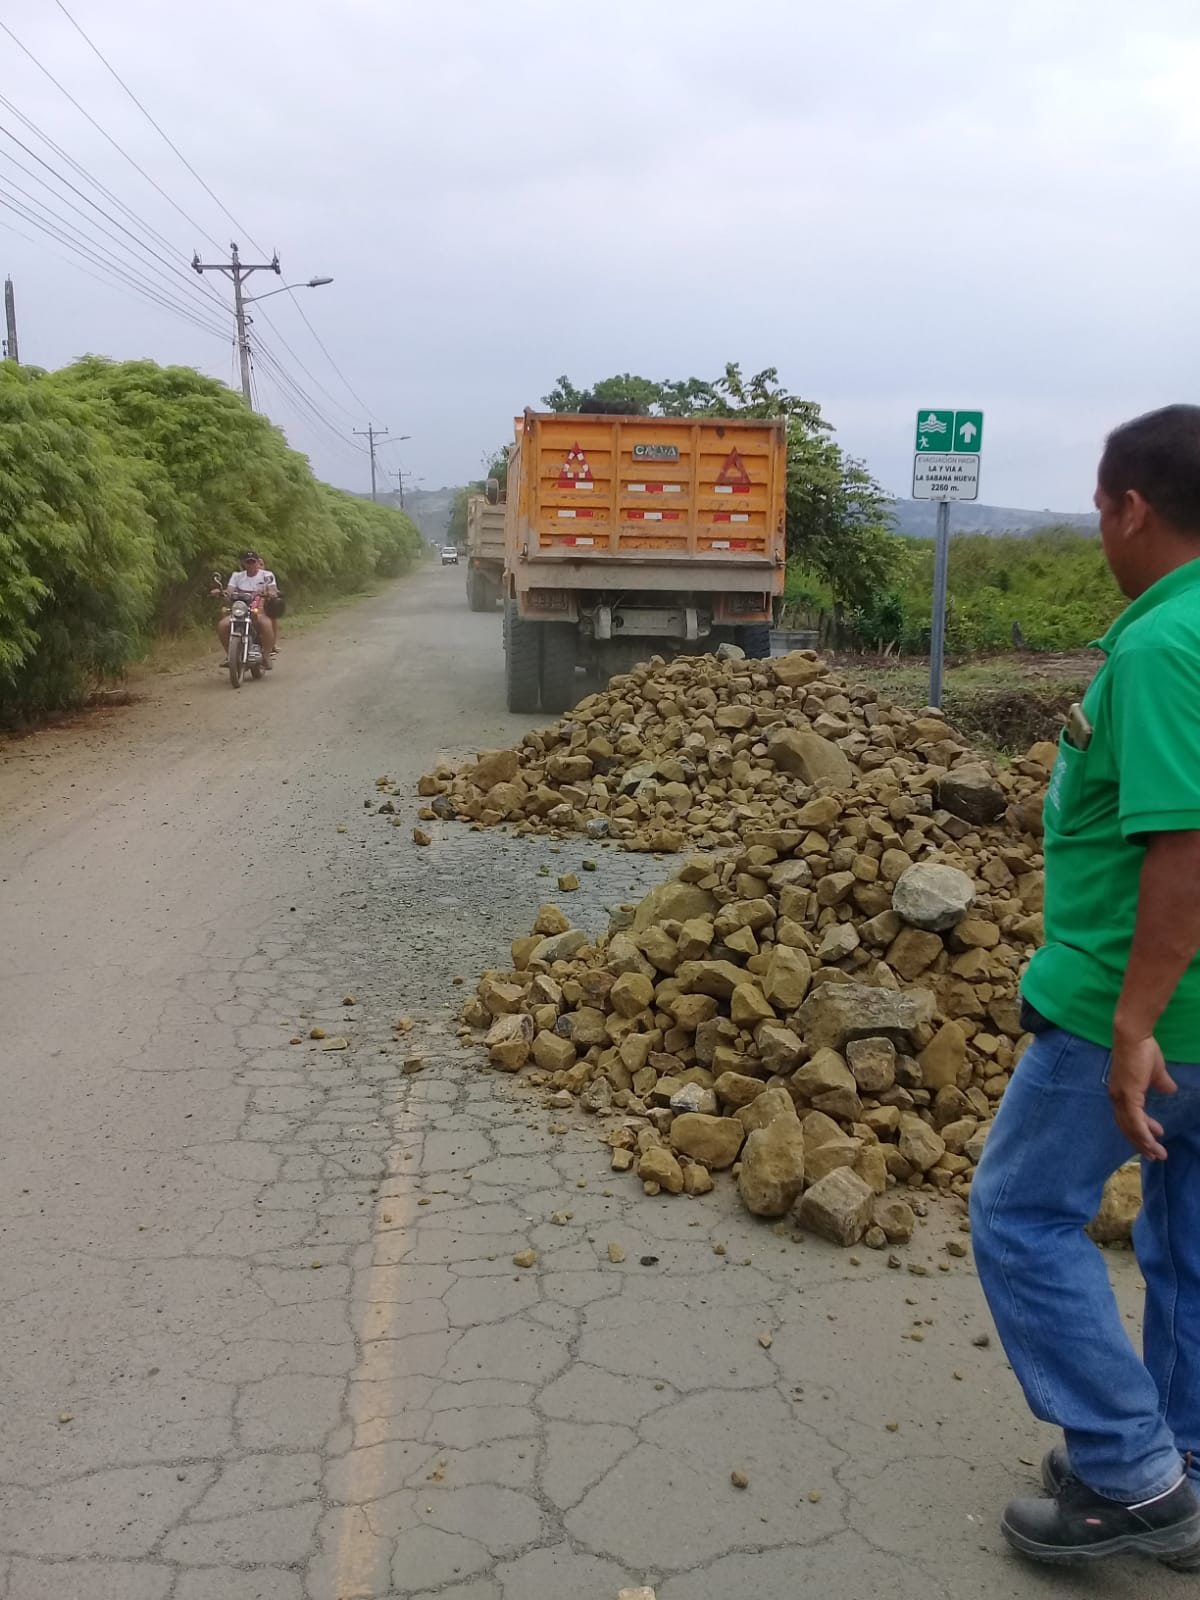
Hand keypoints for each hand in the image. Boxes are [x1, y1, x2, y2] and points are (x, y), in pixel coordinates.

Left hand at [1109, 1033, 1176, 1159]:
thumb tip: (1171, 1089)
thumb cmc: (1143, 1050)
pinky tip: (1152, 1143)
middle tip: (1154, 1154)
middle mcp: (1117, 1098)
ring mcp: (1121, 1098)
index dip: (1141, 1130)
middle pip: (1127, 1127)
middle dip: (1141, 1143)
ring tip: (1158, 1154)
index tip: (1156, 1136)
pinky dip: (1143, 1135)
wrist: (1134, 1037)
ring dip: (1144, 1143)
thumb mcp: (1155, 1072)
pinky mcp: (1128, 1096)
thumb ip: (1161, 1083)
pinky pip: (1135, 1122)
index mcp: (1121, 1093)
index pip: (1128, 1118)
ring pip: (1131, 1129)